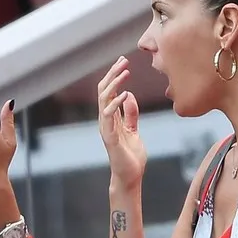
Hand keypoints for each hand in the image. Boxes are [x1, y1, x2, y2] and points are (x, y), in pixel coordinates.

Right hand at [97, 56, 146, 190]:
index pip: (109, 91)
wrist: (130, 176)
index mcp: (111, 117)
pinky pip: (109, 117)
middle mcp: (106, 120)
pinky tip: (125, 94)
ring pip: (104, 100)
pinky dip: (116, 104)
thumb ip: (131, 114)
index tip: (123, 61)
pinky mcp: (110, 138)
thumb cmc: (131, 155)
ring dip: (114, 84)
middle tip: (123, 61)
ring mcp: (106, 128)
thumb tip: (130, 96)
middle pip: (104, 91)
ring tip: (125, 73)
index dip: (114, 75)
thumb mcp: (134, 130)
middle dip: (112, 74)